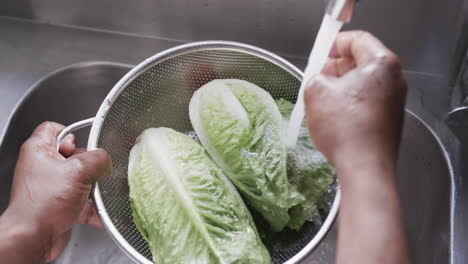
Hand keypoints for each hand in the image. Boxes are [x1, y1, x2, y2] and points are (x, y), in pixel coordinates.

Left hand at [2, 122, 110, 261]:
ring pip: (80, 179)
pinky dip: (92, 206)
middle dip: (90, 165)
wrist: (34, 238)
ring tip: (98, 193)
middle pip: (73, 155)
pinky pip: (81, 200)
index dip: (72, 131)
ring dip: (94, 188)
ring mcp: (50, 187)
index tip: (87, 140)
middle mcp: (42, 167)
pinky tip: (100, 211)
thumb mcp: (79, 171)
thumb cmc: (42, 205)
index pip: (54, 128)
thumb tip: (106, 160)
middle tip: (97, 172)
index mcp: (39, 150)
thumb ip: (98, 159)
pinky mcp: (58, 205)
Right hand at [304, 30, 406, 167]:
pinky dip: (350, 102)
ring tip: (322, 99)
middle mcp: (395, 79)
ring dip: (341, 86)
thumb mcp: (316, 92)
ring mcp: (395, 101)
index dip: (334, 43)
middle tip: (317, 77)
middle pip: (362, 61)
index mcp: (381, 64)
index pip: (358, 39)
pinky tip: (334, 116)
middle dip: (336, 67)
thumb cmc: (344, 127)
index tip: (319, 54)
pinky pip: (367, 101)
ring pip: (363, 83)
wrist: (364, 168)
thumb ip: (316, 75)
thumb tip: (321, 79)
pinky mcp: (390, 120)